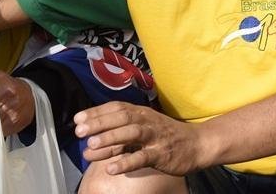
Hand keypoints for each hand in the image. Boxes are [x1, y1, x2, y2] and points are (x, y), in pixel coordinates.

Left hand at [76, 102, 203, 175]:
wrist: (198, 144)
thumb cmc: (166, 137)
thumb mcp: (144, 130)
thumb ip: (119, 134)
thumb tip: (90, 142)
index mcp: (142, 113)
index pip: (117, 108)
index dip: (97, 112)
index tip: (78, 119)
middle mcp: (148, 121)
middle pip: (122, 118)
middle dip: (100, 123)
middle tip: (80, 131)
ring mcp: (155, 137)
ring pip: (132, 134)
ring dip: (111, 138)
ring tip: (92, 146)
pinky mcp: (162, 154)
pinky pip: (143, 157)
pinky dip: (126, 162)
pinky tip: (112, 168)